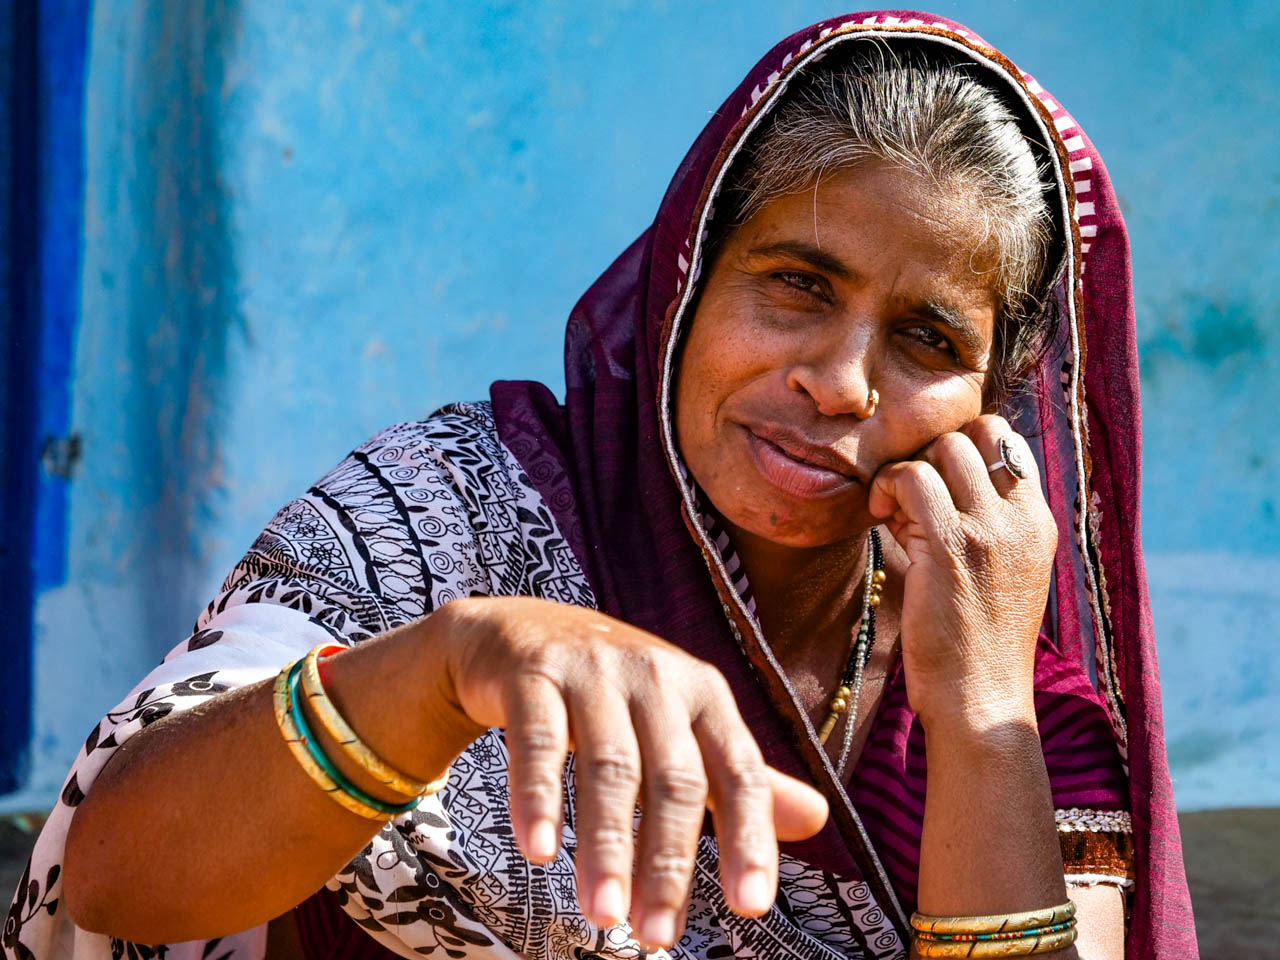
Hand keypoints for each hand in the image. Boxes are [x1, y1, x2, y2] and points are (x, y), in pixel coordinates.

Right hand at [430, 595, 828, 948]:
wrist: (527, 630)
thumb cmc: (619, 692)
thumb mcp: (684, 727)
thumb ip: (740, 777)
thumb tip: (821, 820)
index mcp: (705, 694)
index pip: (739, 772)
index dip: (749, 838)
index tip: (752, 907)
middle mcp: (658, 677)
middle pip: (673, 777)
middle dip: (667, 862)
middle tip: (656, 936)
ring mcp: (594, 672)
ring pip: (609, 765)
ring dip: (607, 847)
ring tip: (604, 916)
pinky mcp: (535, 674)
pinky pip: (538, 741)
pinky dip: (539, 797)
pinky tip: (539, 850)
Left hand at [866, 415, 1056, 733]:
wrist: (981, 700)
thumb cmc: (976, 643)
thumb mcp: (999, 573)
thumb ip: (982, 524)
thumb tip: (931, 480)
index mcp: (1038, 521)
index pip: (1006, 439)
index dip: (961, 447)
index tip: (934, 487)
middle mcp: (1021, 518)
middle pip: (976, 431)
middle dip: (933, 452)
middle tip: (910, 498)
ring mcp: (990, 528)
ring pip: (943, 447)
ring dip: (907, 469)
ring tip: (893, 511)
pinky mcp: (951, 544)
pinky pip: (912, 478)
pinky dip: (887, 487)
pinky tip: (881, 518)